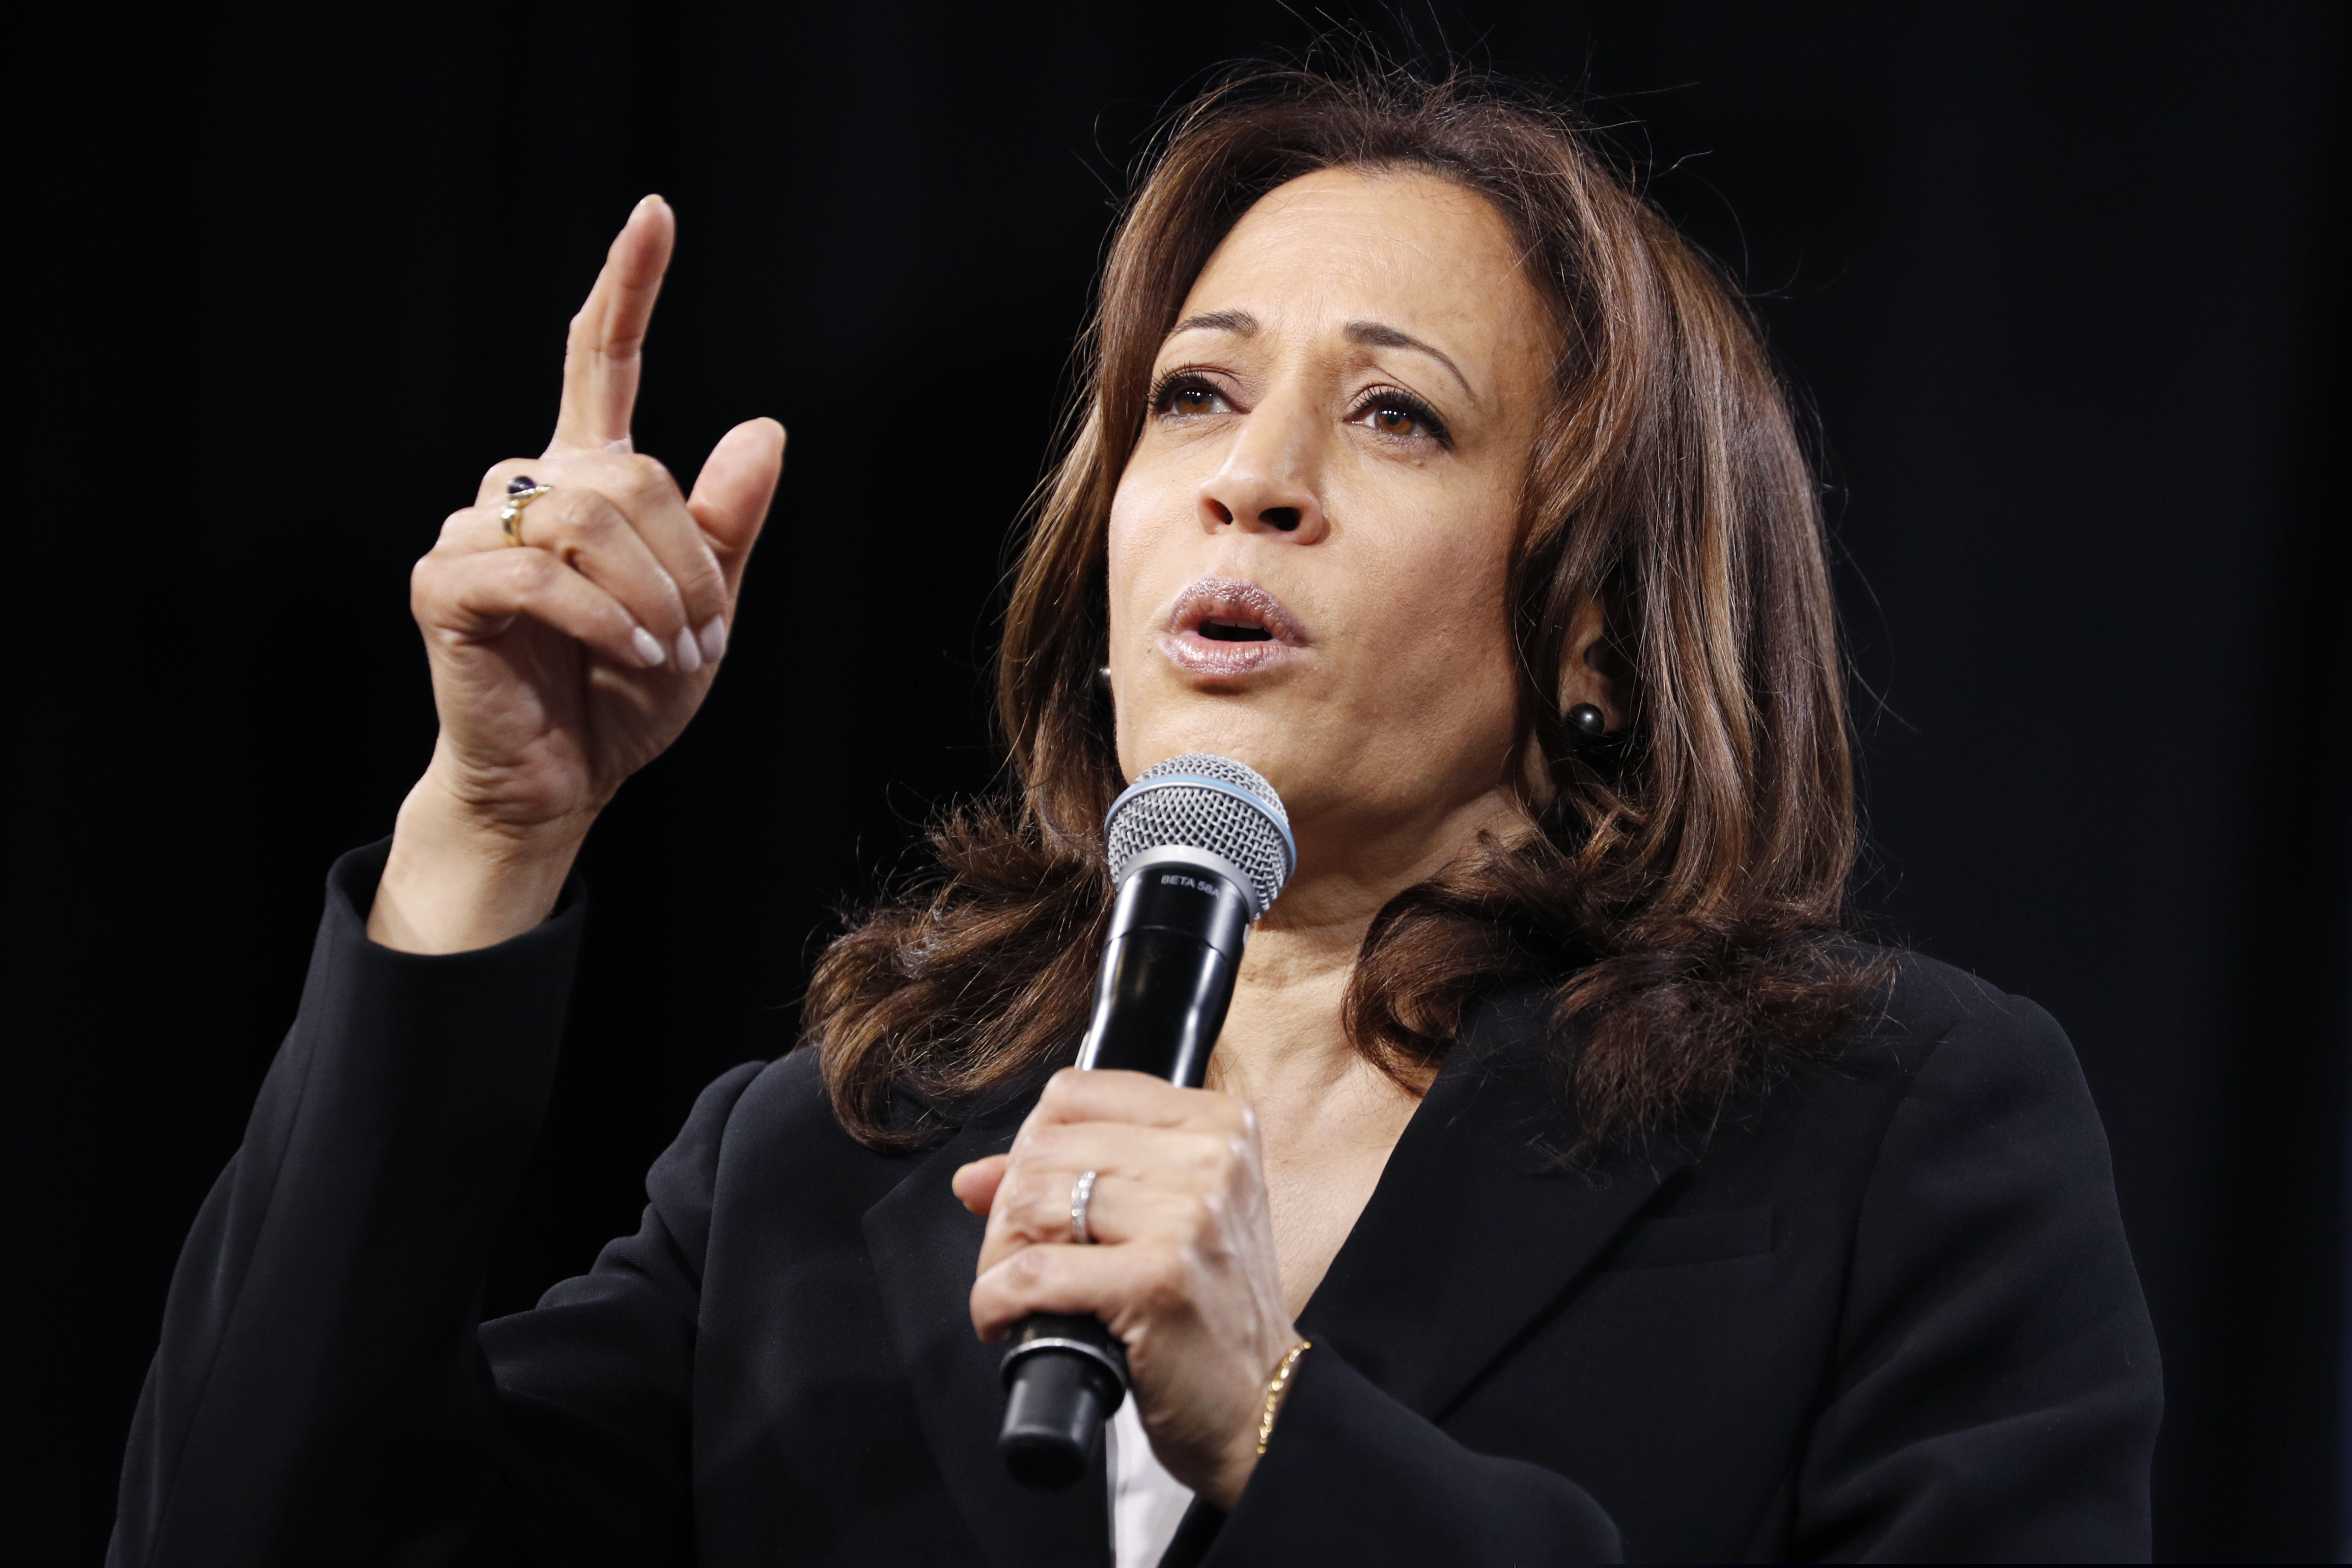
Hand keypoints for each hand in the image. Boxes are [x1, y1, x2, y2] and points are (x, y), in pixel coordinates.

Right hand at [370, 196, 784, 951]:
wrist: (564, 781)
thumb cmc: (626, 694)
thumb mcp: (706, 607)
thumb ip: (728, 524)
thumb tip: (765, 427)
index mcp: (586, 483)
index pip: (602, 361)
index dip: (628, 288)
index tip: (656, 216)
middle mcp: (523, 491)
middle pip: (628, 471)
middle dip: (687, 557)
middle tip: (704, 631)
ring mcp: (474, 534)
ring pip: (585, 517)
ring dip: (650, 590)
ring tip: (671, 649)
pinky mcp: (443, 586)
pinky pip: (536, 572)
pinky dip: (602, 615)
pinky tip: (635, 651)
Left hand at [954, 1070, 1298, 1510]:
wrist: (1259, 1403)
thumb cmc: (1207, 1310)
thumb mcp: (1163, 1220)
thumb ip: (1074, 1178)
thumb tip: (972, 1177)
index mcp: (1216, 1123)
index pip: (1074, 1094)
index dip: (1032, 1147)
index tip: (1033, 1198)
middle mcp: (1211, 1157)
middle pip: (1046, 1147)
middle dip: (1009, 1210)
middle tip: (1017, 1260)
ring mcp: (1189, 1216)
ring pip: (1032, 1202)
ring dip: (999, 1257)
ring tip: (1014, 1293)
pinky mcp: (1159, 1279)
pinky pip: (1033, 1271)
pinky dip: (998, 1301)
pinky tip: (1007, 1322)